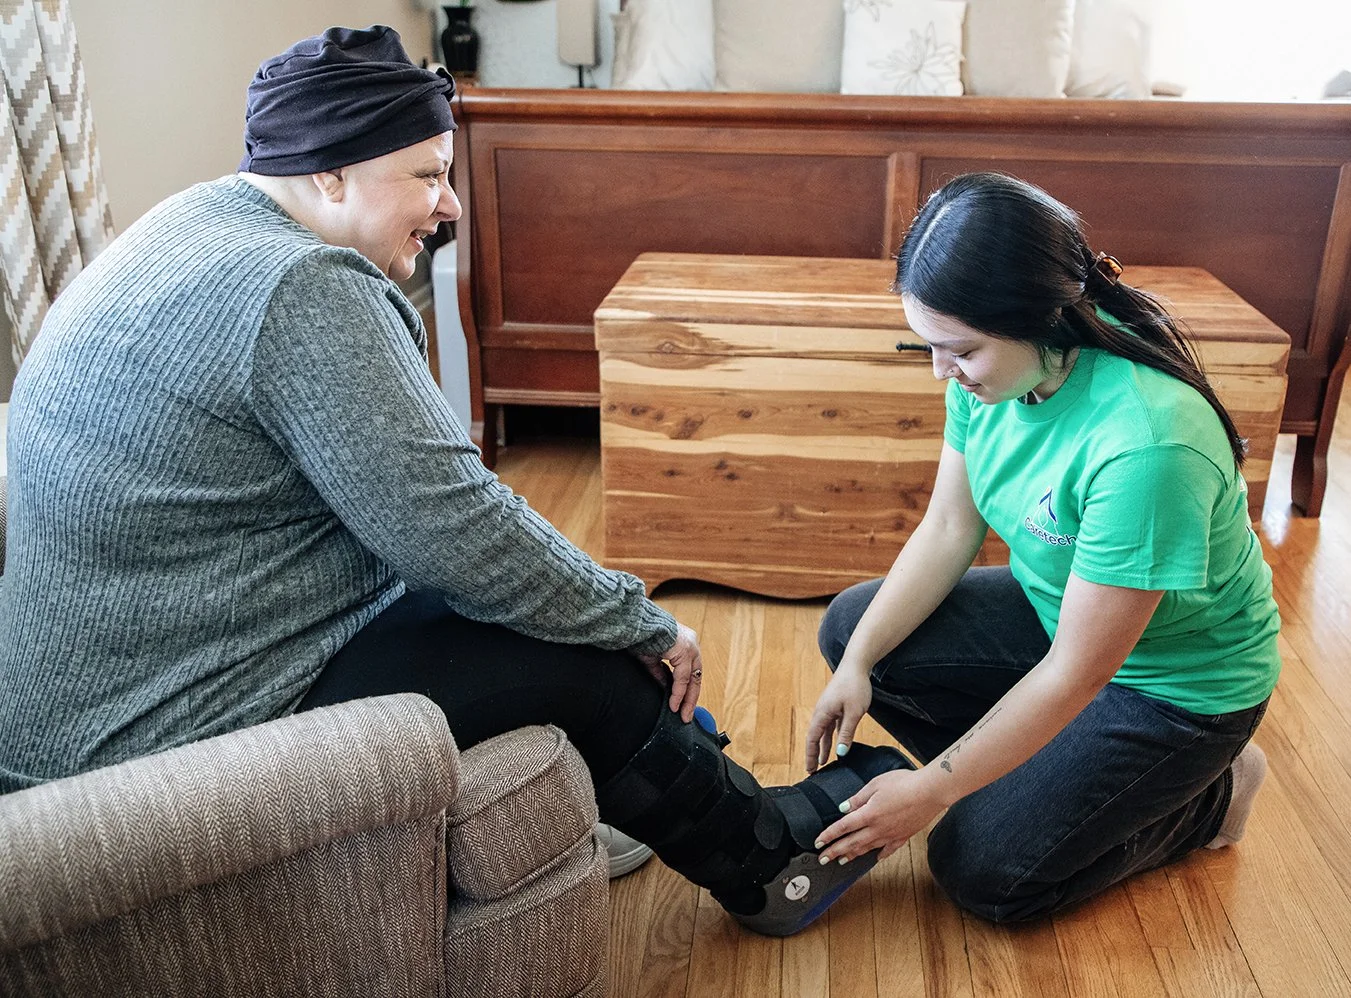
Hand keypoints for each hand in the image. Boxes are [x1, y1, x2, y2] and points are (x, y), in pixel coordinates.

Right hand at [637, 623, 702, 722]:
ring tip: (682, 714)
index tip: (682, 704)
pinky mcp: (684, 652)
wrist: (637, 623)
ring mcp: (690, 647)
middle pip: (696, 677)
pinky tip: (673, 704)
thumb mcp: (653, 658)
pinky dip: (678, 693)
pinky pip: (683, 678)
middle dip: (691, 699)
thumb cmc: (642, 635)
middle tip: (686, 716)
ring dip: (687, 699)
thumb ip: (660, 672)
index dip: (688, 689)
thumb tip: (665, 687)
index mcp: (686, 643)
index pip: (691, 671)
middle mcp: (692, 644)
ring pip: (692, 679)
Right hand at [804, 667, 872, 772]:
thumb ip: (846, 733)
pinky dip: (831, 737)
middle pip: (814, 737)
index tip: (810, 769)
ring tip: (824, 762)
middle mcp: (821, 712)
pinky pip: (830, 726)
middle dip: (814, 754)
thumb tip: (840, 752)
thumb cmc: (855, 686)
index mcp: (822, 713)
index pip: (812, 739)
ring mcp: (828, 708)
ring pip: (823, 732)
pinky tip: (835, 745)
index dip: (811, 755)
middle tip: (813, 770)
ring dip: (823, 747)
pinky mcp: (835, 706)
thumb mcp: (854, 713)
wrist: (856, 665)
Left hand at [815, 767, 945, 862]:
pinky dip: (880, 855)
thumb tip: (844, 808)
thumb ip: (858, 798)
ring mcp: (891, 835)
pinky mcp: (903, 836)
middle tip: (822, 859)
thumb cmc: (904, 783)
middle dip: (835, 851)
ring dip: (852, 855)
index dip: (828, 836)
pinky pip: (888, 849)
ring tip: (842, 860)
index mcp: (868, 814)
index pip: (842, 827)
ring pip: (867, 848)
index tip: (818, 843)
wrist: (931, 792)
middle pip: (851, 843)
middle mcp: (877, 828)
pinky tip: (876, 858)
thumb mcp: (876, 784)